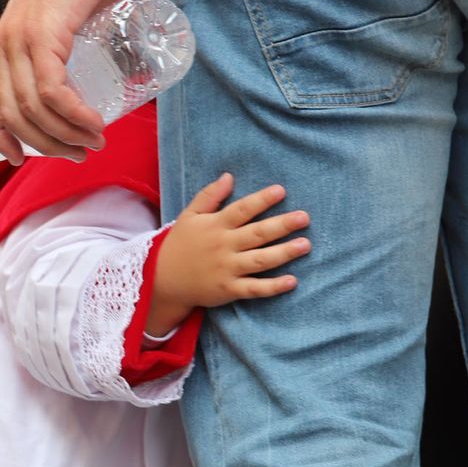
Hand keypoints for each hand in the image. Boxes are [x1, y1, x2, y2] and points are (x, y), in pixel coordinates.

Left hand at [0, 0, 123, 164]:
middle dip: (46, 145)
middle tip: (78, 154)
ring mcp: (19, 42)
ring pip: (33, 110)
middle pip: (12, 116)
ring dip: (66, 135)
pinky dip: (74, 115)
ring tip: (93, 142)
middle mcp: (2, 48)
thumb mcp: (61, 26)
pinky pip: (53, 91)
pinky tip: (93, 123)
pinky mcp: (43, 36)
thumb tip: (90, 89)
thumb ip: (64, 55)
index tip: (18, 158)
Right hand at [147, 173, 310, 335]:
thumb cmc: (180, 244)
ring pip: (260, 261)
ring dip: (284, 253)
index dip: (261, 200)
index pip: (241, 210)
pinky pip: (254, 289)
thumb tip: (229, 176)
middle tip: (304, 217)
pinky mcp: (228, 290)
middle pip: (257, 234)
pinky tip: (292, 281)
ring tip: (305, 244)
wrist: (162, 280)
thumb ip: (209, 196)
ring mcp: (226, 269)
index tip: (281, 191)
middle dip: (281, 225)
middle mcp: (223, 246)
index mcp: (215, 226)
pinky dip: (273, 287)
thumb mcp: (189, 216)